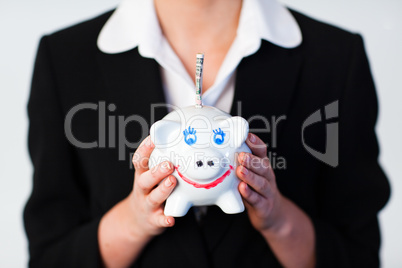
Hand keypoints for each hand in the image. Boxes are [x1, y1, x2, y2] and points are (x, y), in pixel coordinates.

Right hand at [98, 136, 176, 266]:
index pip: (140, 161)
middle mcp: (143, 190)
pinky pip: (159, 220)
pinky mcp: (154, 220)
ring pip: (153, 198)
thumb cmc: (149, 192)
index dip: (145, 149)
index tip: (154, 138)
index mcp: (142, 176)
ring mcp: (147, 205)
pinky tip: (171, 219)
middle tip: (169, 164)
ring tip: (172, 181)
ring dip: (163, 190)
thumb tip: (173, 135)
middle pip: (145, 179)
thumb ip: (159, 161)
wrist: (135, 221)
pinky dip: (165, 219)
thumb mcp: (149, 176)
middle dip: (156, 171)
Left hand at [236, 133, 284, 232]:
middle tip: (241, 156)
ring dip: (250, 176)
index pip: (262, 153)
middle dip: (252, 160)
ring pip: (261, 183)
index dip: (256, 144)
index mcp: (263, 168)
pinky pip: (257, 199)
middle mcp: (267, 178)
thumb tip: (223, 150)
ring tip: (240, 171)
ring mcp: (267, 192)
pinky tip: (242, 189)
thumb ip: (240, 164)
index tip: (248, 137)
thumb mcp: (251, 175)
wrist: (271, 215)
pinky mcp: (264, 206)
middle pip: (263, 167)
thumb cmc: (257, 191)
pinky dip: (249, 194)